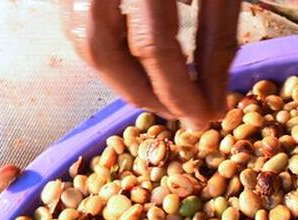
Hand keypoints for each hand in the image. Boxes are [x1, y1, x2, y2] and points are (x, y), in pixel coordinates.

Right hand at [65, 0, 239, 128]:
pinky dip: (109, 50)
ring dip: (120, 75)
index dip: (178, 90)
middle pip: (100, 50)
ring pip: (82, 39)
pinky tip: (138, 60)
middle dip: (139, 92)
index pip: (152, 44)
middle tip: (176, 113)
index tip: (202, 118)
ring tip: (159, 91)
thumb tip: (213, 103)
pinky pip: (79, 23)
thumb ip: (217, 38)